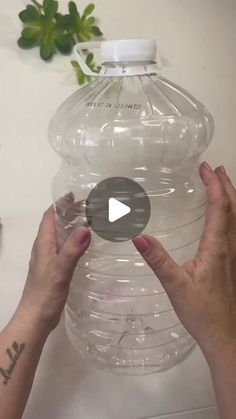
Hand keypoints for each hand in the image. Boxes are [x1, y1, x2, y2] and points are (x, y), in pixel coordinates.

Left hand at [15, 207, 90, 335]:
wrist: (36, 318)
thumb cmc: (45, 293)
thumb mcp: (60, 270)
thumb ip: (72, 249)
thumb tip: (86, 227)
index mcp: (43, 243)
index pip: (50, 216)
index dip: (61, 204)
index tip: (77, 195)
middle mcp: (44, 248)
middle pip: (55, 223)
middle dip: (69, 212)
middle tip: (89, 207)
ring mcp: (48, 259)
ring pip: (60, 235)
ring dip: (72, 226)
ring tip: (90, 222)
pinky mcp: (54, 269)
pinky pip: (64, 248)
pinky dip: (74, 241)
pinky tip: (85, 246)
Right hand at [133, 162, 235, 361]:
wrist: (225, 335)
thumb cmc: (202, 312)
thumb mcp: (175, 285)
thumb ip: (158, 259)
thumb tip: (139, 236)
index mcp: (218, 247)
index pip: (221, 208)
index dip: (215, 185)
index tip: (206, 169)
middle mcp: (231, 247)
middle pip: (234, 208)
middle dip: (226, 186)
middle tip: (216, 169)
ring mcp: (235, 255)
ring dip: (231, 197)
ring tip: (222, 184)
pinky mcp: (234, 263)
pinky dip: (231, 213)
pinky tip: (223, 218)